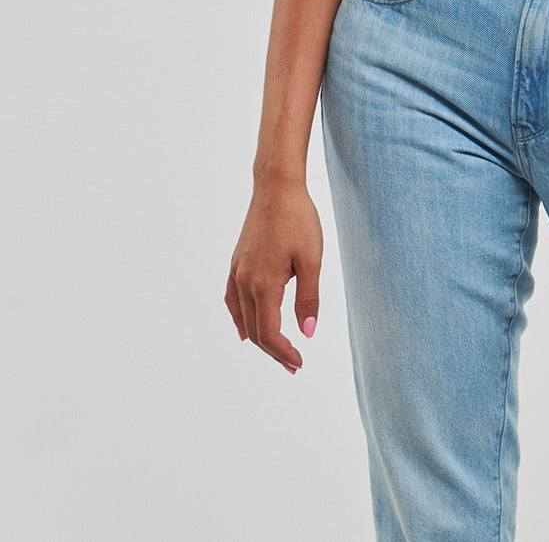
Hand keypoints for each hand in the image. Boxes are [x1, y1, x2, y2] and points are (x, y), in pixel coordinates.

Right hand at [226, 176, 323, 374]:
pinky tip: (245, 328)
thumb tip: (307, 332)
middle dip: (274, 351)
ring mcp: (237, 272)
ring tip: (277, 351)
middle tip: (293, 365)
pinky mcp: (236, 262)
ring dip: (259, 338)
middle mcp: (244, 282)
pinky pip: (233, 300)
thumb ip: (308, 298)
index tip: (299, 362)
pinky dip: (240, 319)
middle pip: (255, 330)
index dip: (283, 352)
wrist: (277, 187)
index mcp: (263, 284)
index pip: (269, 333)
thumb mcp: (312, 260)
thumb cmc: (299, 219)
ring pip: (243, 317)